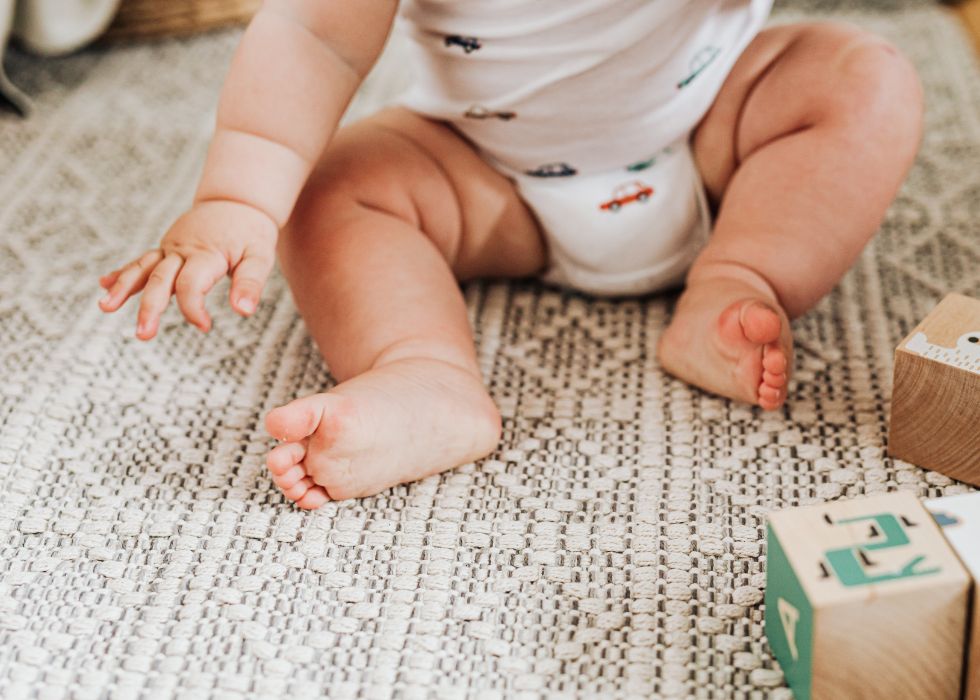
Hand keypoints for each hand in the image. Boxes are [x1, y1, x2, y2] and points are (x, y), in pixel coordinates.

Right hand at [98, 199, 277, 339]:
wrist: (238, 201)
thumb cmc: (252, 232)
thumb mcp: (260, 257)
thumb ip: (251, 284)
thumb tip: (244, 312)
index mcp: (205, 254)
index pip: (190, 285)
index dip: (194, 308)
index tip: (205, 326)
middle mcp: (182, 250)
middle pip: (160, 280)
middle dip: (149, 308)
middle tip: (143, 335)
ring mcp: (170, 247)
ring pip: (143, 268)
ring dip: (123, 288)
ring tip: (105, 307)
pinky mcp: (166, 247)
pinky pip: (142, 261)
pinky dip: (124, 273)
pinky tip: (105, 285)